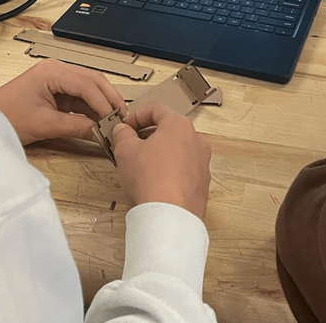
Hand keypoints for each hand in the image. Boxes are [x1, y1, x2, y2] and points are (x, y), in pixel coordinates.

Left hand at [0, 59, 127, 145]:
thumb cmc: (8, 116)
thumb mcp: (44, 125)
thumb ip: (75, 127)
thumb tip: (100, 132)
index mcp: (51, 71)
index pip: (87, 84)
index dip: (104, 103)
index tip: (115, 120)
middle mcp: (57, 69)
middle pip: (94, 80)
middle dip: (110, 98)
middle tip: (123, 117)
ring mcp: (58, 78)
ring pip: (90, 87)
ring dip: (103, 103)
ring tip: (115, 121)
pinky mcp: (58, 89)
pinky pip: (82, 96)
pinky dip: (93, 108)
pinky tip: (102, 120)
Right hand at [111, 102, 211, 218]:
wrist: (169, 216)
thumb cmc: (151, 180)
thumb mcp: (125, 150)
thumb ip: (122, 134)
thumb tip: (123, 130)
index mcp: (179, 125)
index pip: (156, 109)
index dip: (136, 115)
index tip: (126, 126)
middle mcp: (196, 140)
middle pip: (169, 129)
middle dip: (147, 135)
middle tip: (130, 145)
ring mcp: (202, 162)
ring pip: (177, 149)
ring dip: (159, 153)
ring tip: (141, 165)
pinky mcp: (202, 183)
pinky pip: (183, 169)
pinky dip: (170, 170)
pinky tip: (155, 182)